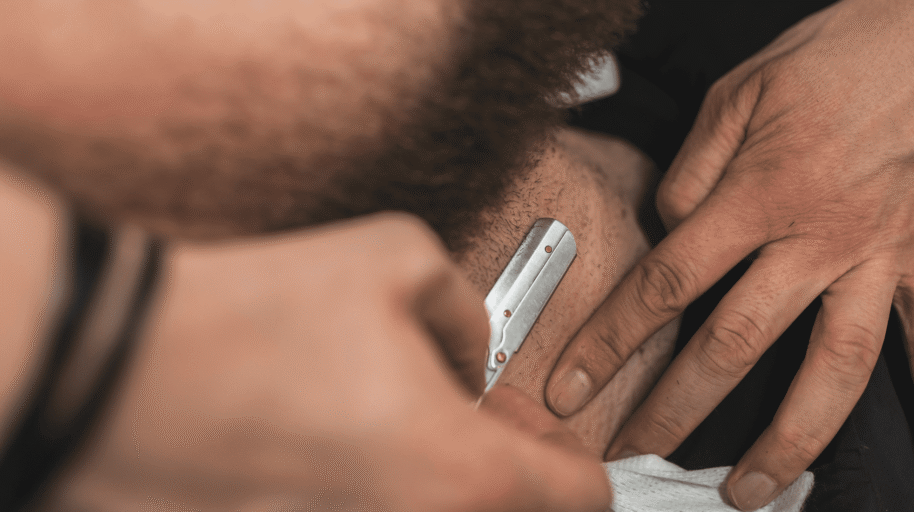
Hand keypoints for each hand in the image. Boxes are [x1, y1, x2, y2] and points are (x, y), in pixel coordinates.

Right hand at [52, 213, 609, 510]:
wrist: (114, 372)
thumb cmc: (250, 321)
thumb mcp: (398, 258)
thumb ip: (466, 309)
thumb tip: (470, 355)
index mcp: (462, 474)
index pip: (580, 496)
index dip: (577, 457)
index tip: (552, 434)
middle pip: (506, 510)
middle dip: (504, 462)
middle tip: (474, 409)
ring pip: (434, 507)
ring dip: (436, 469)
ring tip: (395, 408)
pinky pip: (368, 504)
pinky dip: (376, 478)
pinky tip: (339, 431)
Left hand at [545, 0, 913, 509]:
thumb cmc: (834, 53)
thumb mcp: (737, 93)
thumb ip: (692, 171)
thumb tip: (668, 234)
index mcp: (760, 193)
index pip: (667, 284)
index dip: (613, 342)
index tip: (577, 388)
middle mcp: (818, 238)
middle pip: (736, 342)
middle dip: (677, 407)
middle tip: (636, 453)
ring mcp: (879, 258)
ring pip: (833, 368)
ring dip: (789, 440)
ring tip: (749, 491)